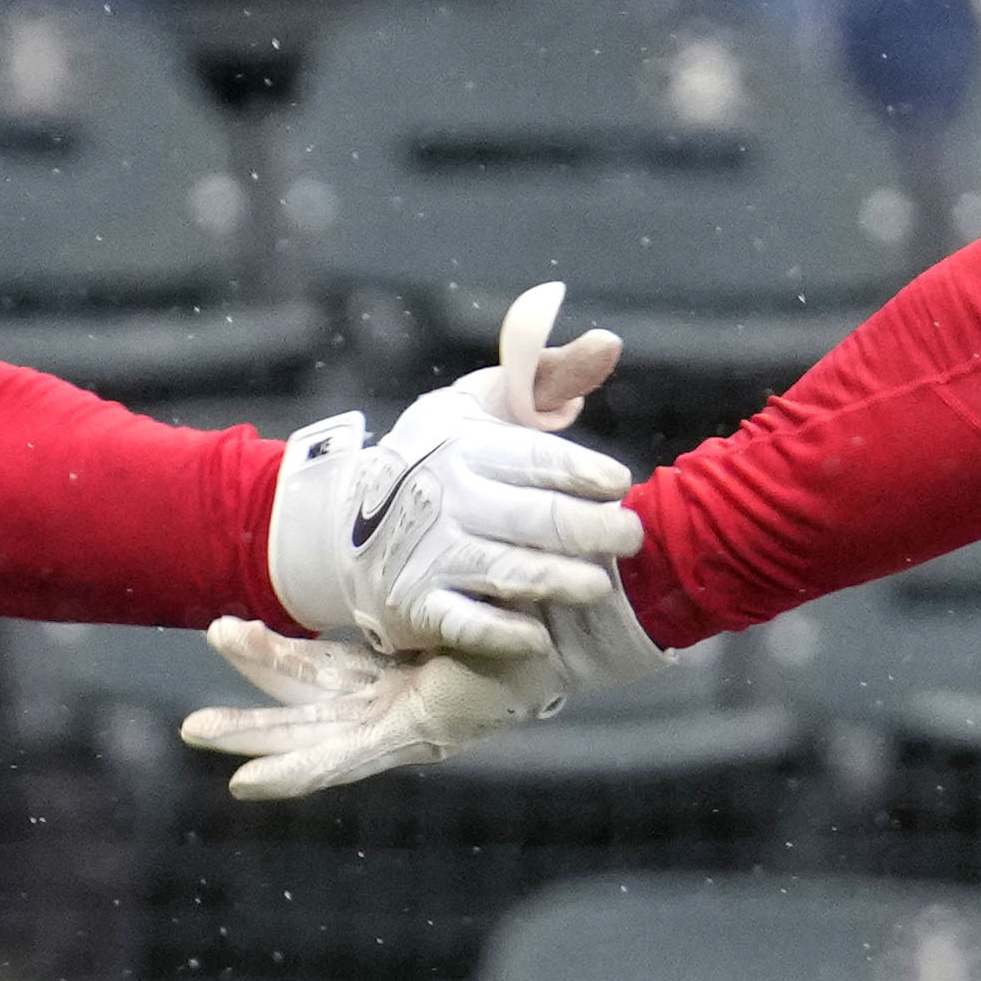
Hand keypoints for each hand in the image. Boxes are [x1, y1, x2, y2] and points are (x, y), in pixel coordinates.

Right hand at [174, 583, 663, 803]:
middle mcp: (403, 698)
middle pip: (308, 707)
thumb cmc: (539, 590)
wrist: (586, 613)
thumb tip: (403, 491)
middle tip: (189, 721)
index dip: (271, 658)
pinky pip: (345, 760)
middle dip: (248, 713)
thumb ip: (424, 548)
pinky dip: (296, 773)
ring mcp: (408, 721)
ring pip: (313, 736)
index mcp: (407, 666)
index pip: (324, 668)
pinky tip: (248, 785)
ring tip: (197, 736)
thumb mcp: (459, 570)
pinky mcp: (418, 734)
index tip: (222, 629)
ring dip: (255, 739)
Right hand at [264, 276, 636, 662]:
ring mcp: (430, 553)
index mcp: (468, 446)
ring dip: (555, 580)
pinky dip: (498, 633)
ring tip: (598, 586)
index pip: (536, 458)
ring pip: (504, 570)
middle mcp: (448, 497)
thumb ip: (551, 376)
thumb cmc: (441, 457)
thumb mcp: (485, 405)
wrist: (350, 525)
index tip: (618, 483)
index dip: (582, 470)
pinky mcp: (417, 604)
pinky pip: (463, 622)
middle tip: (630, 537)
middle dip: (587, 528)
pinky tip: (537, 638)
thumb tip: (611, 342)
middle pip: (531, 517)